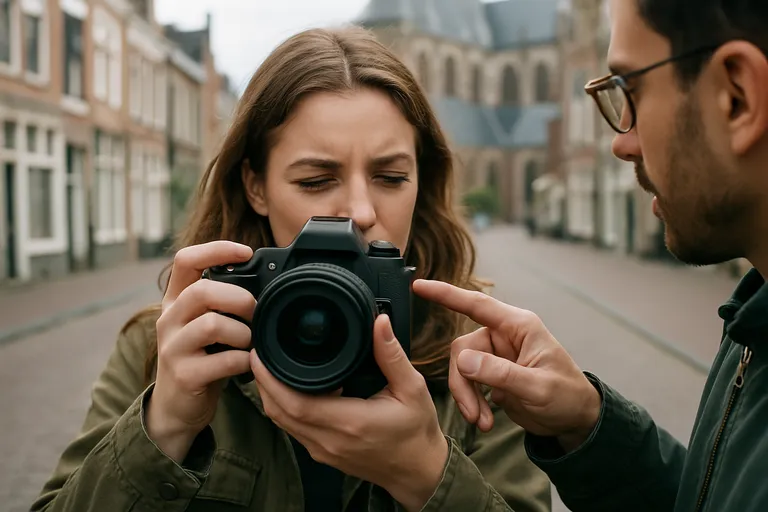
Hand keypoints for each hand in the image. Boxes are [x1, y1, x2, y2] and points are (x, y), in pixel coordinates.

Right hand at [146, 241, 256, 462]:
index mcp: (175, 301)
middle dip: (239, 299)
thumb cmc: (201, 357)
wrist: (176, 406)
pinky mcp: (183, 375)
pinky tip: (247, 363)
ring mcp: (173, 348)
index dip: (216, 250)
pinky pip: (222, 360)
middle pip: (202, 291)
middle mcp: (169, 319)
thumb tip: (266, 283)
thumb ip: (222, 302)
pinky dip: (243, 360)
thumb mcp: (205, 323)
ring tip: (250, 342)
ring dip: (243, 332)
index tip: (246, 252)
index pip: (185, 260)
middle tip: (255, 313)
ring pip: (212, 324)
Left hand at [250, 314, 448, 511]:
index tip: (262, 354)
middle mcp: (330, 440)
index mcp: (350, 422)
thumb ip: (392, 355)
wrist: (418, 470)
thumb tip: (380, 323)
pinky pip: (293, 429)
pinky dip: (283, 408)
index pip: (295, 403)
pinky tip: (289, 388)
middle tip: (259, 353)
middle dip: (263, 381)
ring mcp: (323, 450)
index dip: (271, 379)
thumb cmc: (416, 431)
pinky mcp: (323, 453)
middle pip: (279, 411)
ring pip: (282, 422)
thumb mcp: (412, 388)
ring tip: (269, 366)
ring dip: (270, 395)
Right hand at [412, 279, 600, 452]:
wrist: (574, 420)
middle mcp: (503, 336)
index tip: (419, 286)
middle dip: (463, 382)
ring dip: (467, 396)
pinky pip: (467, 383)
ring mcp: (496, 355)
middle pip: (463, 349)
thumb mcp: (538, 387)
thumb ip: (501, 373)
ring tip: (482, 421)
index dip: (446, 294)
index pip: (476, 305)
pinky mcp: (491, 374)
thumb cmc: (567, 396)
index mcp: (518, 326)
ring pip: (461, 368)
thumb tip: (463, 361)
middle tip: (474, 412)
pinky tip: (485, 419)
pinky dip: (471, 402)